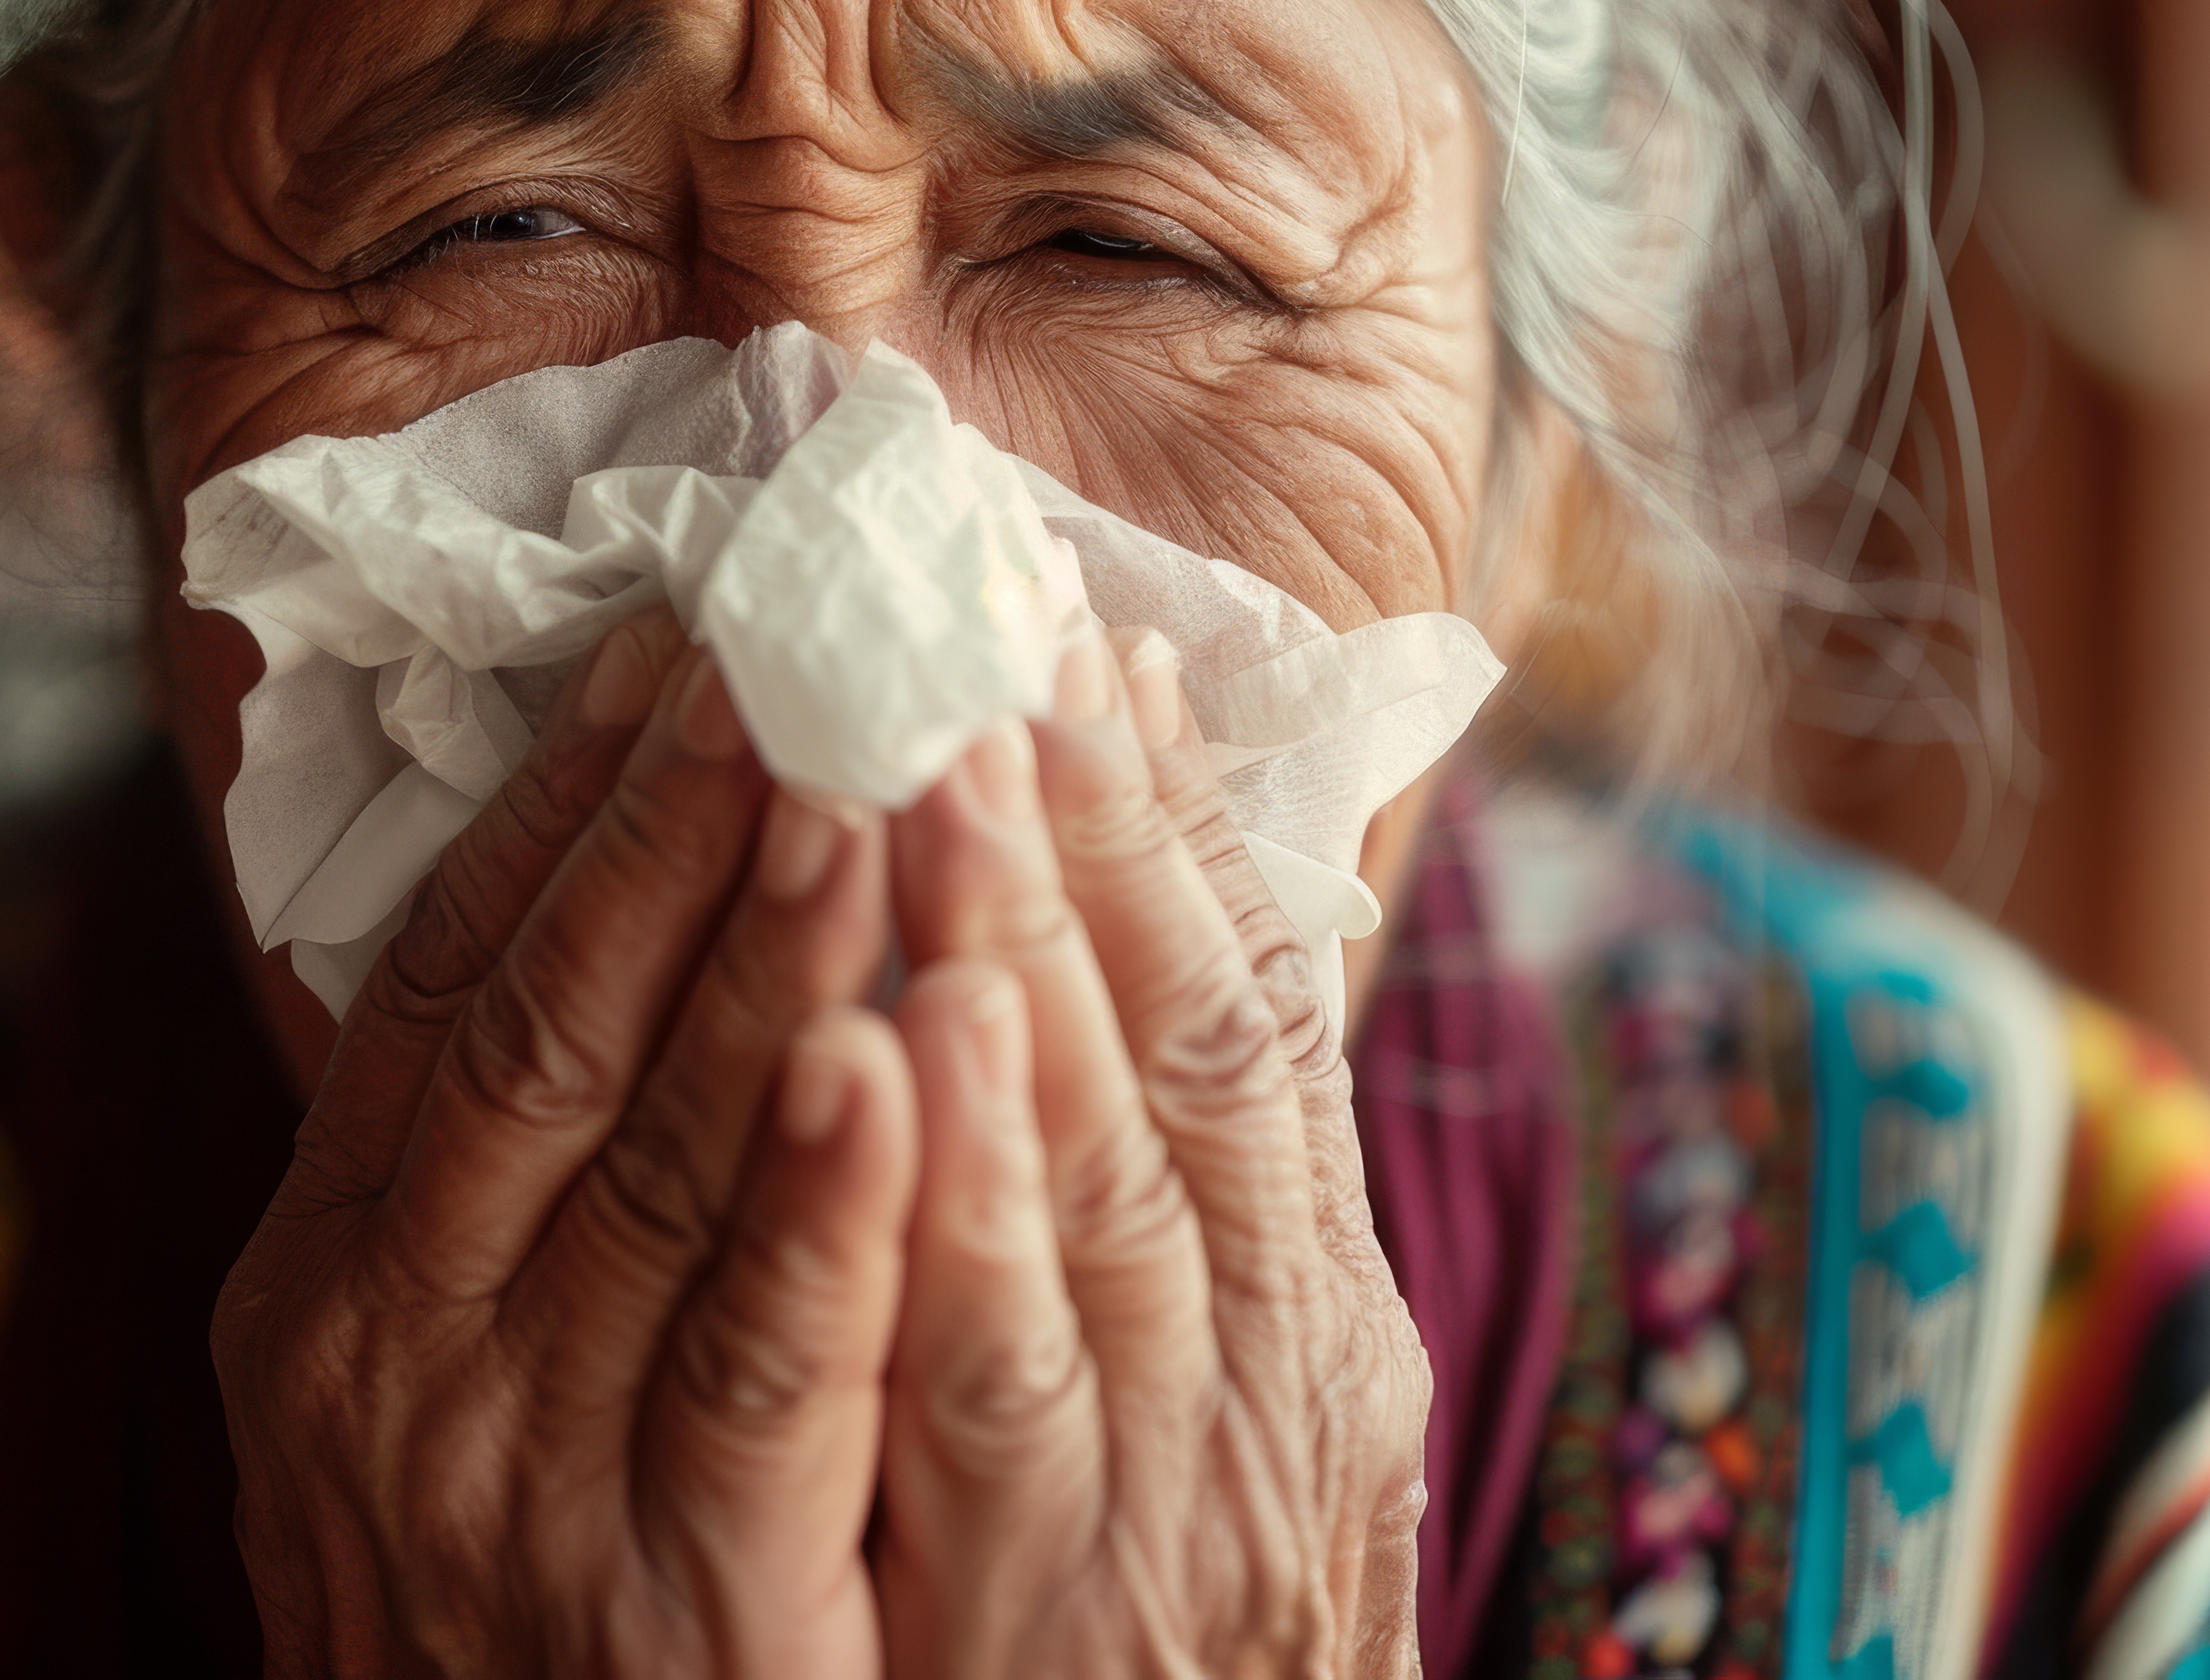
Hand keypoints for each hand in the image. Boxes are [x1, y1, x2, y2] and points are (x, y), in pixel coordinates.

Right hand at [211, 614, 917, 1677]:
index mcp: (321, 1289)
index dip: (550, 806)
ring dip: (773, 944)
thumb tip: (568, 913)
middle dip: (676, 816)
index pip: (439, 987)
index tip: (668, 638)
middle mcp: (385, 1362)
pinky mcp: (674, 1602)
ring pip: (659, 1156)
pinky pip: (765, 1365)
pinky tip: (898, 1045)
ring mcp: (512, 1485)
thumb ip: (472, 1199)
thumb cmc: (492, 1619)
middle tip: (802, 626)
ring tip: (878, 756)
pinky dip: (827, 1197)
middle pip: (542, 1029)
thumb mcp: (421, 1402)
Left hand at [870, 626, 1431, 1679]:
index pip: (1261, 1027)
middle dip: (1089, 840)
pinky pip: (981, 1379)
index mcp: (1319, 1319)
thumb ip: (1187, 1204)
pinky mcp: (1022, 1606)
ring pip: (1098, 1190)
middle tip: (996, 628)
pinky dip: (954, 1200)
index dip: (1184, 830)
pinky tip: (890, 1042)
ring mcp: (1155, 1494)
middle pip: (1185, 1070)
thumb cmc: (1176, 1622)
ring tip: (942, 761)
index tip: (1102, 646)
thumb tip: (1131, 953)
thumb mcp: (1231, 1412)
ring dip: (1025, 963)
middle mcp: (1271, 1388)